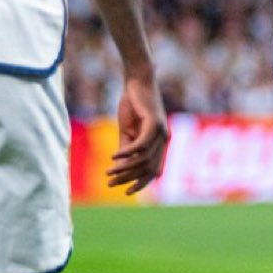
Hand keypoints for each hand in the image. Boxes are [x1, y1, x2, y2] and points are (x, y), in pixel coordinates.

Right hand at [106, 72, 168, 194]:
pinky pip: (140, 146)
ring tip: (108, 172)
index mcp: (160, 143)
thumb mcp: (128, 131)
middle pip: (148, 169)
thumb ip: (126, 149)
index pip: (154, 171)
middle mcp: (164, 140)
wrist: (137, 80)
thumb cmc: (133, 104)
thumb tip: (121, 168)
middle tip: (110, 183)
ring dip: (124, 168)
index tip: (126, 191)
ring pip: (143, 160)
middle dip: (129, 179)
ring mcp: (161, 132)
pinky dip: (127, 153)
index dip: (141, 183)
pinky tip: (113, 157)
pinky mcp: (155, 123)